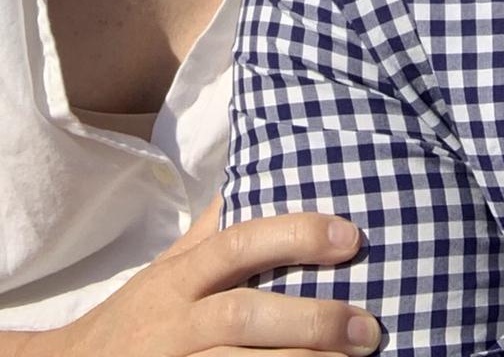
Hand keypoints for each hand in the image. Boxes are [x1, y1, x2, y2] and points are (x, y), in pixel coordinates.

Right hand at [44, 200, 379, 356]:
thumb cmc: (134, 320)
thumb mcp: (165, 271)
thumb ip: (210, 234)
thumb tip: (255, 175)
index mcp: (179, 279)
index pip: (238, 244)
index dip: (294, 236)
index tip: (350, 237)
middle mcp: (175, 322)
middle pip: (244, 316)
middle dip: (310, 321)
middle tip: (369, 327)